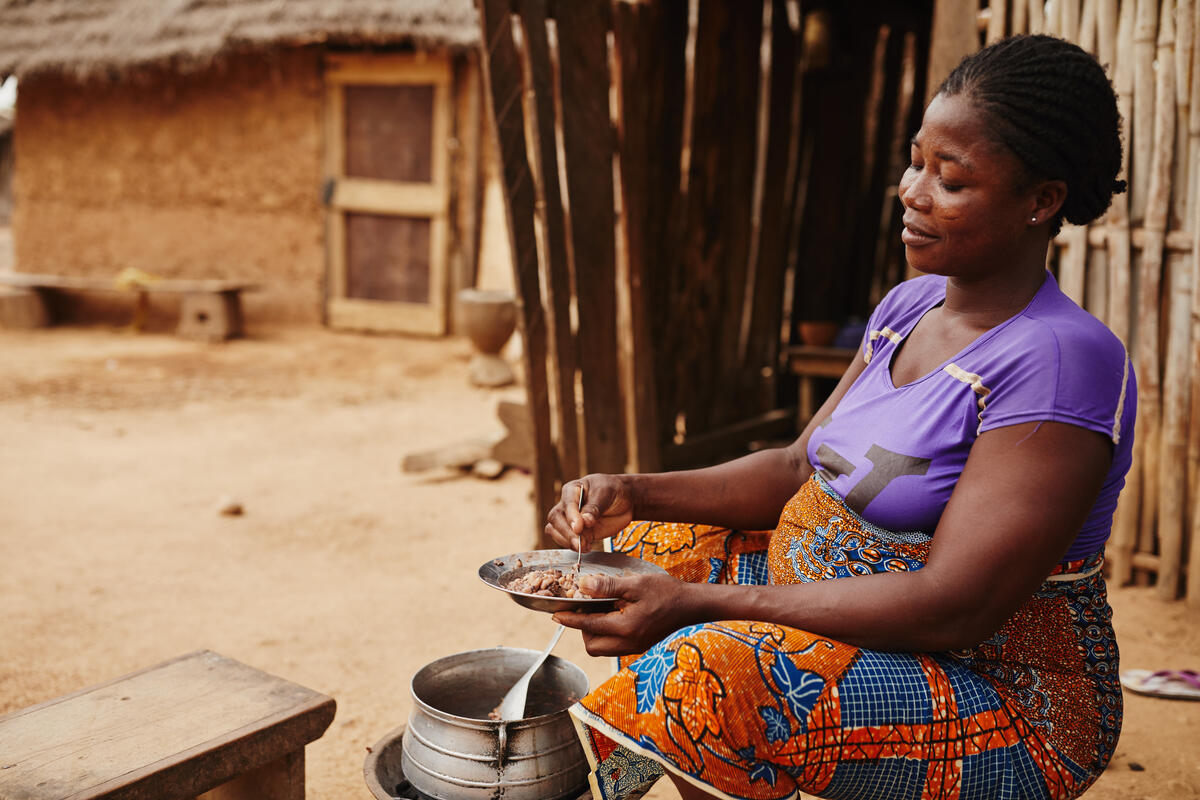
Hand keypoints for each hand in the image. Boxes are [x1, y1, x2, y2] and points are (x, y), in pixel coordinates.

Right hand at [544, 474, 634, 552]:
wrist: (624, 500)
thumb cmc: (613, 491)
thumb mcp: (606, 493)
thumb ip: (595, 508)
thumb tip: (585, 522)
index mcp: (572, 490)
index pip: (567, 504)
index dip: (571, 516)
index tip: (578, 528)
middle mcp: (567, 504)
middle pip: (556, 519)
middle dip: (567, 533)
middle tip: (580, 543)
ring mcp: (570, 519)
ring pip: (556, 531)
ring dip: (568, 542)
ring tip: (585, 546)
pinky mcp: (577, 532)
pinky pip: (567, 541)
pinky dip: (574, 547)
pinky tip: (586, 547)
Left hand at [552, 572, 694, 656]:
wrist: (691, 606)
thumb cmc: (666, 591)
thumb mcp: (636, 584)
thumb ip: (607, 586)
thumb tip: (582, 586)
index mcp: (626, 627)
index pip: (589, 626)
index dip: (570, 619)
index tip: (556, 614)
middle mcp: (628, 643)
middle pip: (592, 646)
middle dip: (583, 629)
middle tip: (587, 607)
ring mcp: (634, 647)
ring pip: (602, 649)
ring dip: (594, 632)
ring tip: (601, 609)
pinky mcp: (638, 646)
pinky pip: (613, 647)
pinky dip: (606, 634)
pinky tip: (612, 615)